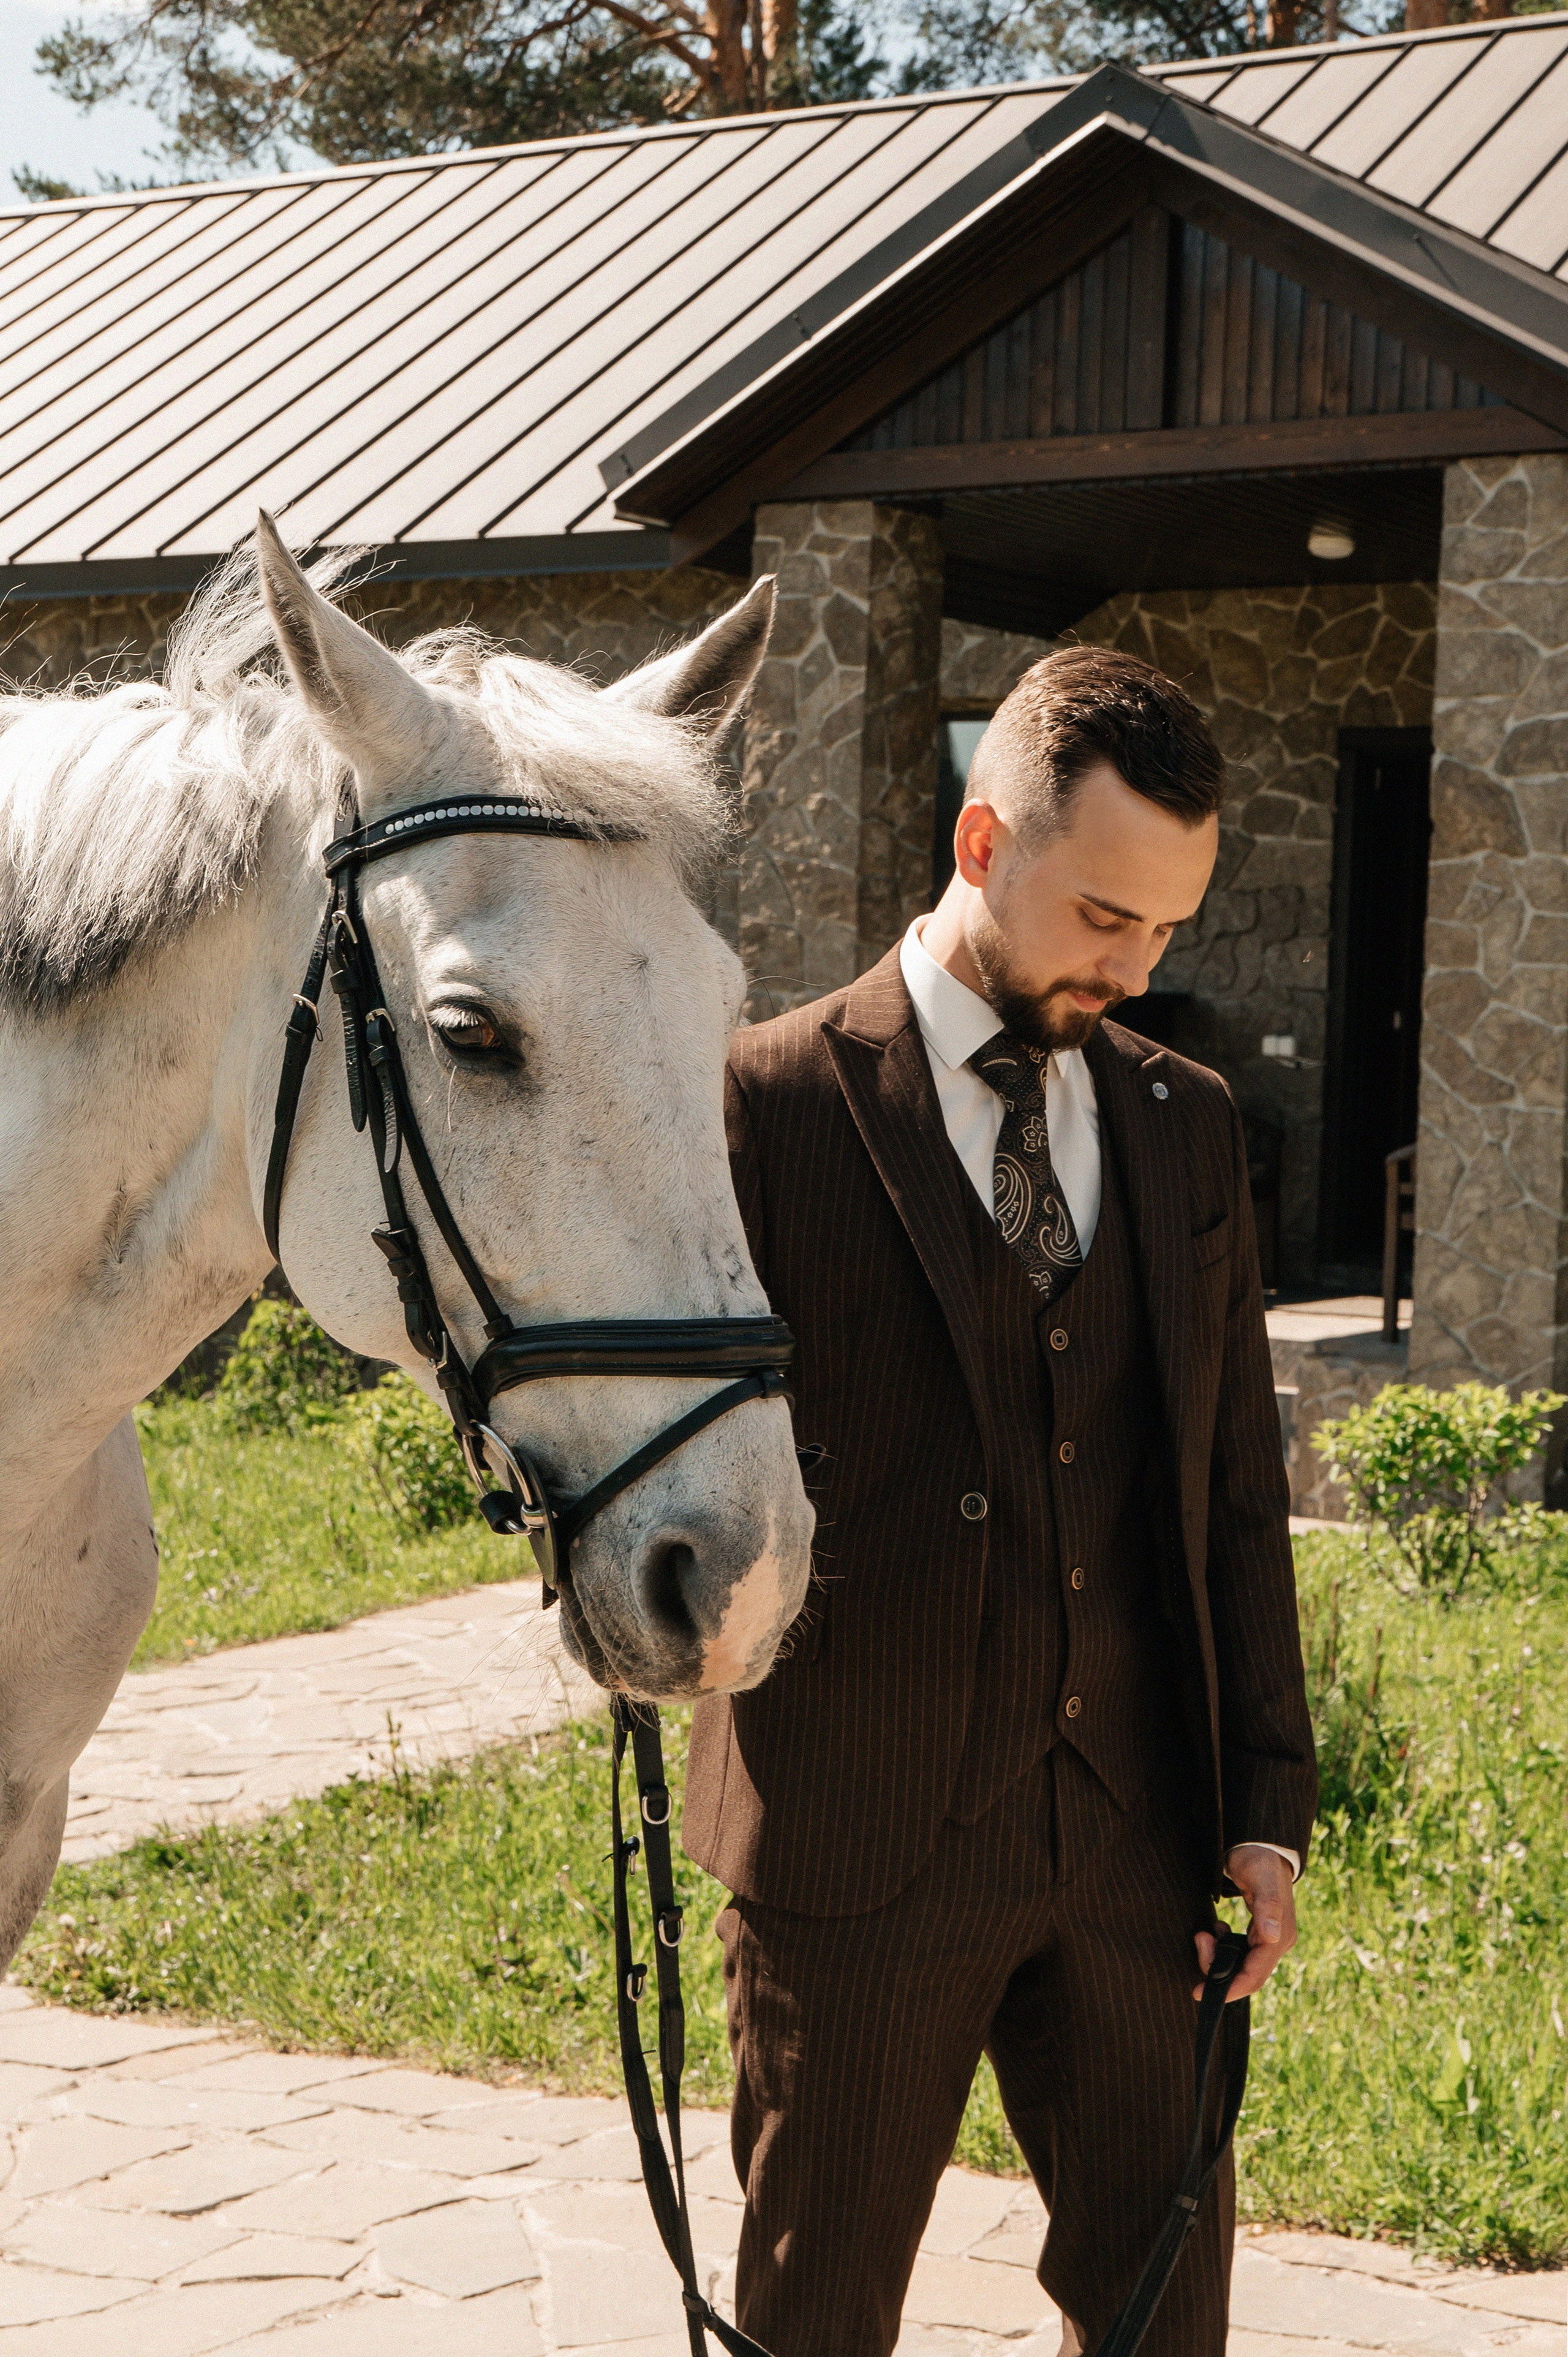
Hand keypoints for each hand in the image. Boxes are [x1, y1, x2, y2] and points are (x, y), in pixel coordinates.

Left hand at [1193, 1845, 1296, 2003]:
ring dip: (1218, 1957)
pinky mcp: (1258, 1933)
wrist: (1260, 1845)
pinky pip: (1239, 1953)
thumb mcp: (1260, 1878)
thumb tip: (1272, 1938)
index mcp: (1280, 1937)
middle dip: (1218, 1969)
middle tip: (1199, 1940)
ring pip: (1241, 1965)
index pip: (1255, 1976)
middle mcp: (1277, 1942)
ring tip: (1203, 1934)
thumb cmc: (1259, 1859)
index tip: (1201, 1992)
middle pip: (1247, 1975)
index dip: (1230, 1988)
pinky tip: (1216, 1930)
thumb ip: (1268, 1906)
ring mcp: (1269, 1939)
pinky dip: (1222, 1948)